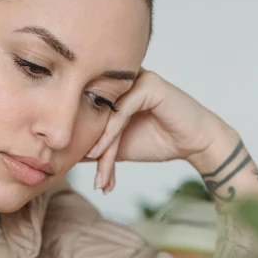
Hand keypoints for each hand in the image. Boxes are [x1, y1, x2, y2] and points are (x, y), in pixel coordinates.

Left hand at [87, 70, 237, 191]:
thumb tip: (62, 155)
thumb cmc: (159, 140)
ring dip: (100, 149)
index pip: (86, 114)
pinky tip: (101, 155)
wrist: (195, 143)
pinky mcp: (148, 84)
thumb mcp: (118, 146)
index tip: (74, 170)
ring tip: (99, 175)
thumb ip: (95, 145)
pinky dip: (109, 135)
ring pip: (105, 115)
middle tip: (91, 179)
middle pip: (94, 115)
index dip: (80, 143)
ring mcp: (136, 78)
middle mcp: (122, 80)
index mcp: (112, 89)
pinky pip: (120, 111)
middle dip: (90, 150)